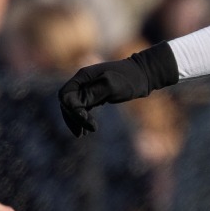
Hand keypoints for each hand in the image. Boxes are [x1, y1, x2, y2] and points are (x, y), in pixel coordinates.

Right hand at [59, 45, 177, 136]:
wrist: (143, 75)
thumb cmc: (129, 78)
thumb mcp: (112, 85)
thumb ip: (93, 93)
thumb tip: (76, 103)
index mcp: (83, 76)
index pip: (66, 95)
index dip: (71, 109)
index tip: (85, 119)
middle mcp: (82, 82)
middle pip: (67, 103)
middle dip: (73, 118)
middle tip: (86, 131)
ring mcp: (87, 89)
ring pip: (73, 107)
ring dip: (76, 121)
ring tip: (82, 135)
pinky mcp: (94, 95)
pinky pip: (82, 108)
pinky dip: (81, 119)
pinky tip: (85, 131)